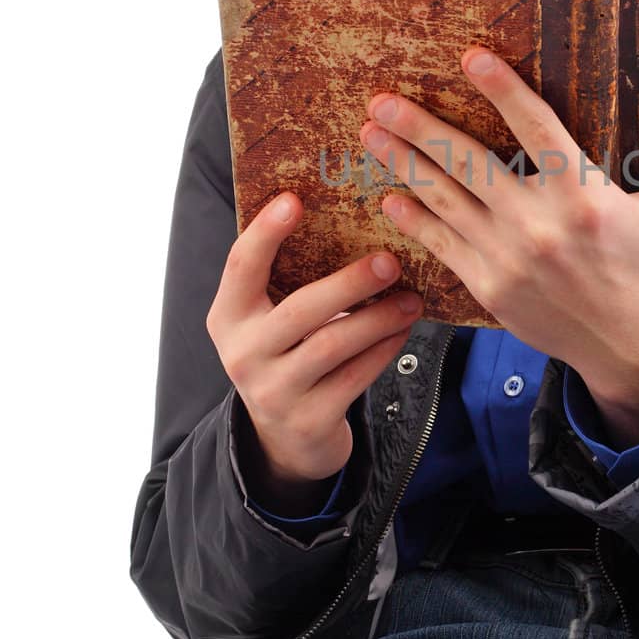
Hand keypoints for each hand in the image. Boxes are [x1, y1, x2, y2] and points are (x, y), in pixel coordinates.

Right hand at [206, 192, 423, 495]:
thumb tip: (346, 218)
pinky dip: (384, 350)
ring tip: (411, 299)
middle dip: (349, 283)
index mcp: (228, 317)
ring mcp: (273, 391)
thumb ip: (288, 282)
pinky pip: (355, 378)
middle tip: (390, 261)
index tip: (294, 198)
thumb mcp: (269, 322)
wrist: (285, 441)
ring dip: (379, 318)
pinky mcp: (309, 420)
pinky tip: (403, 330)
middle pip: (300, 310)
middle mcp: (243, 354)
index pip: (240, 266)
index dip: (265, 232)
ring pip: (333, 345)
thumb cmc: (286, 357)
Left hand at [358, 45, 638, 400]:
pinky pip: (442, 245)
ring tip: (369, 133)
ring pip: (445, 201)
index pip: (537, 129)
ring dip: (403, 164)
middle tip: (381, 98)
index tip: (469, 57)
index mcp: (587, 198)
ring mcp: (509, 258)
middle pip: (469, 164)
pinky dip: (414, 219)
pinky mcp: (490, 287)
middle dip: (420, 128)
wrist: (632, 348)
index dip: (502, 90)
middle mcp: (541, 226)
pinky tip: (388, 196)